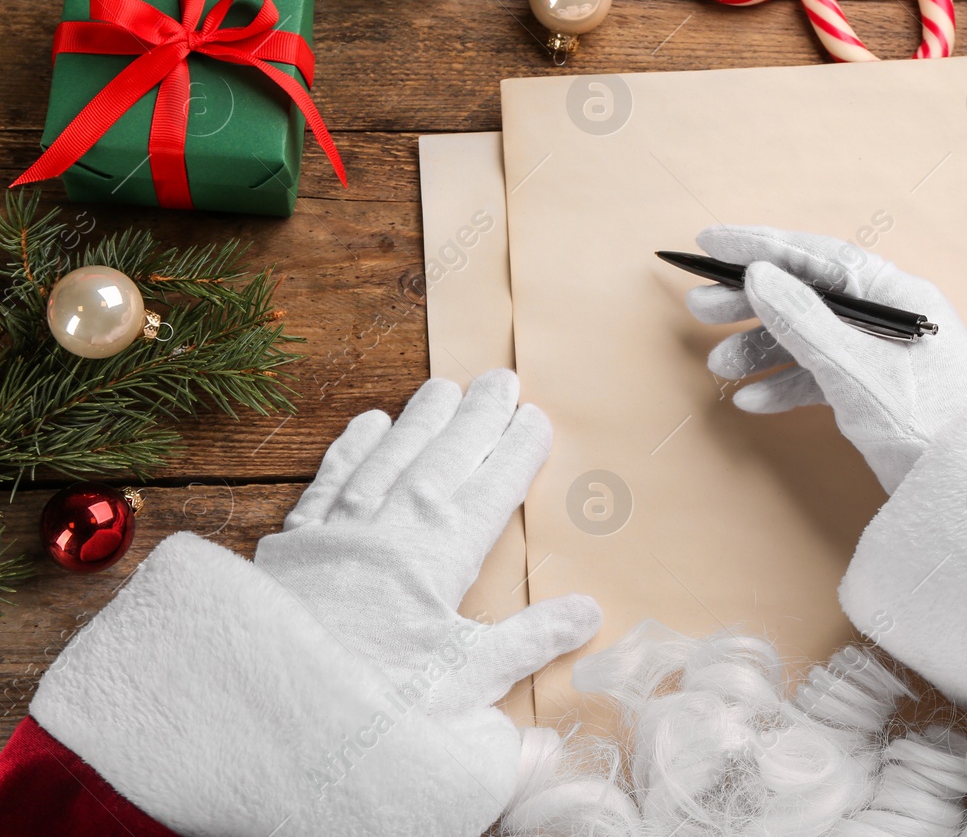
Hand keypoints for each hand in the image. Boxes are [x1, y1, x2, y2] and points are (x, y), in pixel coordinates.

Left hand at [258, 370, 600, 713]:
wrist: (261, 706)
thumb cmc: (369, 702)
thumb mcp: (462, 684)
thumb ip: (526, 642)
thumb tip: (588, 612)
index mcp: (439, 557)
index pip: (491, 490)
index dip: (517, 452)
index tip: (537, 417)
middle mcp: (392, 527)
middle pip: (444, 459)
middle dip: (477, 417)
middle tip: (502, 377)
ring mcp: (340, 530)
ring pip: (389, 458)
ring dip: (420, 420)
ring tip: (445, 387)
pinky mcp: (294, 545)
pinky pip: (329, 480)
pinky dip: (350, 449)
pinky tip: (368, 424)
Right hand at [686, 226, 966, 492]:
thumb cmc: (928, 428)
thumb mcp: (854, 371)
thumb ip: (803, 321)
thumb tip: (759, 275)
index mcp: (897, 296)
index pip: (819, 256)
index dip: (760, 245)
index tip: (709, 242)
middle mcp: (892, 318)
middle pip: (808, 295)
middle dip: (750, 302)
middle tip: (698, 308)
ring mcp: (884, 357)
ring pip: (809, 338)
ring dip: (761, 350)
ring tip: (718, 366)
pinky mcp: (877, 395)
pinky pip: (822, 377)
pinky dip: (786, 386)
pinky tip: (753, 401)